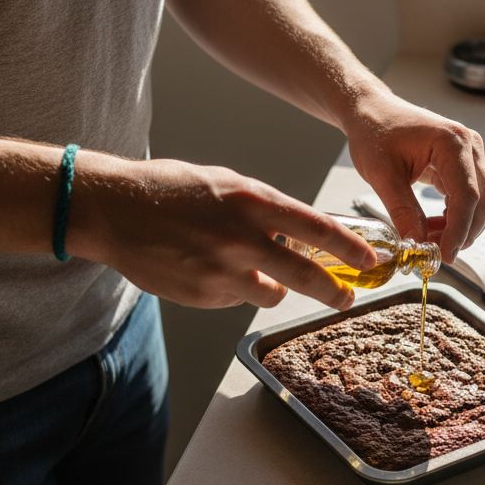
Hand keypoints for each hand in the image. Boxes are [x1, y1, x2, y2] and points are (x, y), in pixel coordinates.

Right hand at [73, 159, 375, 308]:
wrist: (114, 209)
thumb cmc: (169, 190)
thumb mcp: (226, 184)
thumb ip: (264, 209)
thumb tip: (298, 233)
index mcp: (254, 202)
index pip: (319, 230)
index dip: (351, 249)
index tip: (369, 259)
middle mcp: (244, 239)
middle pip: (307, 275)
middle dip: (334, 290)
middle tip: (346, 297)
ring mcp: (224, 271)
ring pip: (271, 293)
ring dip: (270, 286)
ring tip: (244, 268)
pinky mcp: (204, 295)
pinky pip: (235, 299)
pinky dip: (231, 289)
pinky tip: (205, 268)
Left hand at [343, 91, 484, 263]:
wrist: (372, 111)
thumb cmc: (374, 133)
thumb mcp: (382, 176)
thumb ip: (402, 211)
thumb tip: (417, 246)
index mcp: (452, 143)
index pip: (467, 196)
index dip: (458, 231)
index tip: (444, 256)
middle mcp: (470, 146)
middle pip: (482, 202)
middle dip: (462, 233)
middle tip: (434, 255)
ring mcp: (471, 154)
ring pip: (481, 203)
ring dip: (461, 228)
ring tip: (429, 241)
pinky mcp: (464, 163)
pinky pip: (470, 197)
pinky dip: (456, 217)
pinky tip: (433, 227)